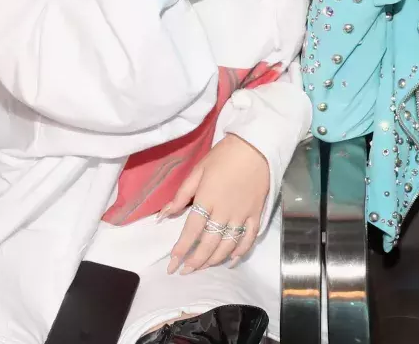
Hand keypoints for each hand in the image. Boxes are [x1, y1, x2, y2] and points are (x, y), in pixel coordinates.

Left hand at [162, 134, 268, 273]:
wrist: (255, 147)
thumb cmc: (223, 156)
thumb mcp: (197, 170)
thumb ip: (181, 195)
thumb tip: (163, 215)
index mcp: (207, 200)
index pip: (190, 231)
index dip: (181, 250)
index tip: (172, 264)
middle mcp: (224, 212)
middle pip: (208, 244)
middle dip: (195, 261)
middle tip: (185, 271)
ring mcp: (242, 215)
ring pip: (227, 245)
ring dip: (213, 260)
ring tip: (202, 267)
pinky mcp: (256, 215)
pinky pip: (248, 239)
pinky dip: (240, 252)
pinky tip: (231, 261)